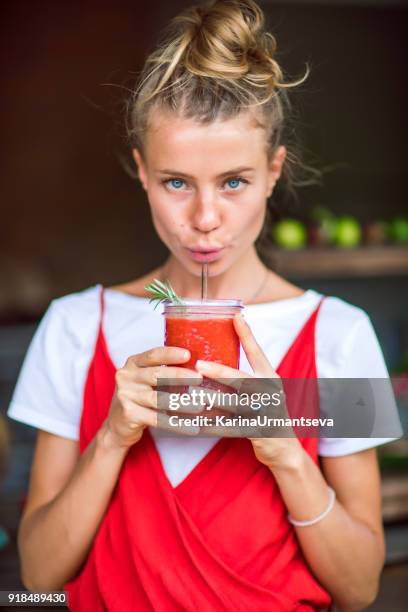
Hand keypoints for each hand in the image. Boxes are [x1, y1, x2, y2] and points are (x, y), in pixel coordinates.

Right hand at [104, 346, 203, 449]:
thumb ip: (163, 371)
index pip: (153, 355)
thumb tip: (197, 367)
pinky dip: (176, 424)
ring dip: (181, 403)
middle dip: (180, 375)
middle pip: (156, 374)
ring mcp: (125, 395)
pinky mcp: (129, 414)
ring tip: (200, 405)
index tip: (188, 354)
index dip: (170, 354)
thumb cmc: (139, 397)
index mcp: (133, 363)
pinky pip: (157, 419)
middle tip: (199, 378)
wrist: (117, 425)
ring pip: (158, 398)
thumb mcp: (145, 379)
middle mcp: (126, 377)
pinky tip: (190, 427)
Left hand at [193, 313, 303, 470]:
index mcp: (270, 378)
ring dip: (211, 400)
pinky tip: (194, 424)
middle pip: (242, 379)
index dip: (247, 334)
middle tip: (199, 365)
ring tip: (191, 395)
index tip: (236, 316)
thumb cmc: (266, 413)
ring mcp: (264, 413)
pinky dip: (210, 427)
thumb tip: (214, 359)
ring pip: (233, 405)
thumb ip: (245, 376)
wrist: (284, 448)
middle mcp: (269, 393)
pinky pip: (228, 428)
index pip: (258, 353)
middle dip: (219, 372)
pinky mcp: (257, 432)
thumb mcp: (263, 390)